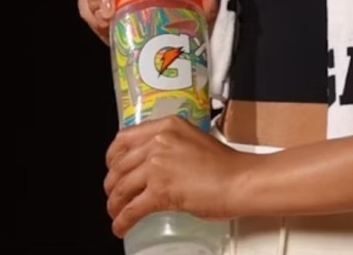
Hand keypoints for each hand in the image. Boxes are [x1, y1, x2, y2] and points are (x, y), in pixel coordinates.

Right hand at [78, 0, 220, 44]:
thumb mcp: (190, 10)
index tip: (113, 9)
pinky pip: (84, 5)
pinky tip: (106, 29)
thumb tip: (210, 1)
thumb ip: (203, 7)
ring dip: (92, 9)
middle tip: (107, 17)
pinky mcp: (99, 1)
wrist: (166, 23)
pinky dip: (91, 18)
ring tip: (108, 26)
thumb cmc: (177, 8)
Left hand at [104, 116, 250, 236]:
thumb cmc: (225, 165)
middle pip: (119, 165)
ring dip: (114, 204)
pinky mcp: (160, 191)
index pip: (124, 138)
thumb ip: (169, 146)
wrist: (240, 180)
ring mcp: (158, 166)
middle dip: (112, 185)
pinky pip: (131, 209)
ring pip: (121, 188)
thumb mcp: (193, 140)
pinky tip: (121, 227)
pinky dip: (122, 221)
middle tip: (114, 195)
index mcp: (167, 126)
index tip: (112, 166)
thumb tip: (152, 162)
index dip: (112, 156)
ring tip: (116, 213)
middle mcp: (159, 142)